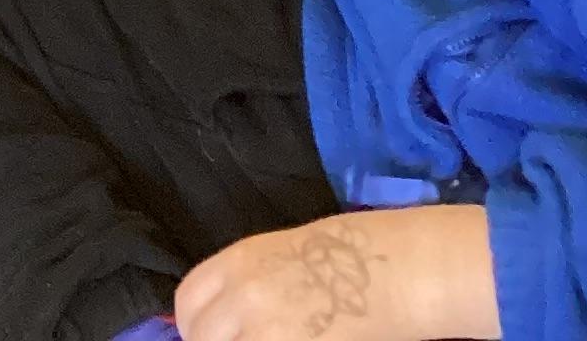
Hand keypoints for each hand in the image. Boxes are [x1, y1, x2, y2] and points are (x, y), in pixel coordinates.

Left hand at [176, 208, 497, 340]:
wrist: (398, 269)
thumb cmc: (350, 255)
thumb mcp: (284, 254)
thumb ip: (248, 283)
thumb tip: (224, 317)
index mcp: (240, 260)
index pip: (187, 300)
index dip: (194, 326)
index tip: (206, 337)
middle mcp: (245, 295)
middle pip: (200, 337)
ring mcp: (267, 330)